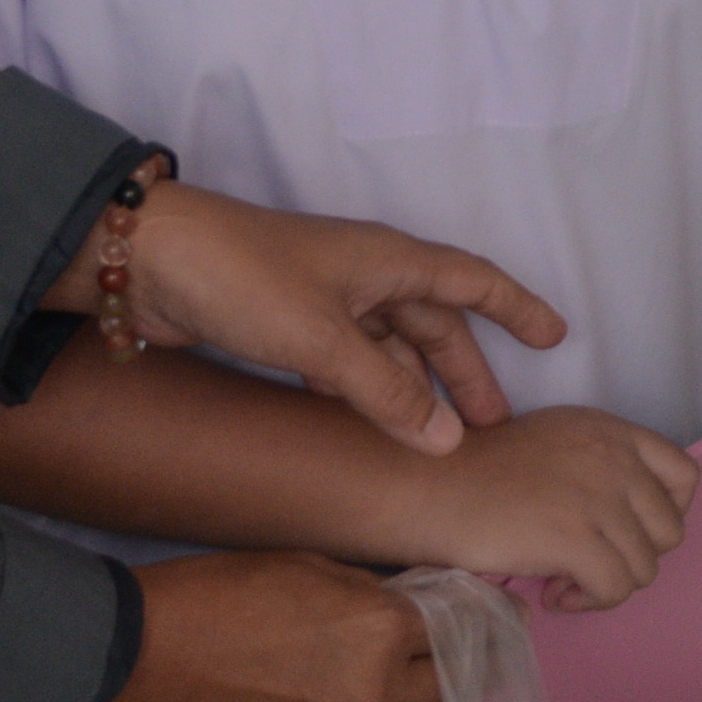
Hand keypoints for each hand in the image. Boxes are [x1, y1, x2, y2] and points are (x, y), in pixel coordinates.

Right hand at [82, 547, 444, 701]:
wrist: (142, 661)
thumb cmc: (223, 596)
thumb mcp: (311, 568)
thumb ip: (377, 595)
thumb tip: (424, 608)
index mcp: (381, 632)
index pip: (460, 635)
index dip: (474, 627)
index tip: (495, 628)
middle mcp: (374, 700)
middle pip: (442, 691)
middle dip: (439, 670)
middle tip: (424, 660)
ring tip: (333, 688)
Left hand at [98, 185, 563, 452]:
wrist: (146, 260)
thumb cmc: (242, 278)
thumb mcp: (323, 340)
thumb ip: (386, 393)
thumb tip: (447, 441)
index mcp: (387, 261)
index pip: (473, 281)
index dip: (516, 308)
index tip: (556, 336)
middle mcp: (364, 276)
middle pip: (433, 325)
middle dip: (464, 373)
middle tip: (490, 427)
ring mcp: (324, 301)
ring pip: (389, 349)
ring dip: (413, 391)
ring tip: (436, 440)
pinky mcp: (286, 325)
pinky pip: (347, 364)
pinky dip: (366, 394)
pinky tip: (371, 427)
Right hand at [412, 406, 697, 610]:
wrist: (428, 486)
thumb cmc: (478, 473)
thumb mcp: (555, 443)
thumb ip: (600, 467)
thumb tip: (631, 523)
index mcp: (611, 431)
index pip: (684, 474)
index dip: (665, 514)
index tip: (629, 533)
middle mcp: (614, 458)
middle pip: (670, 531)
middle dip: (633, 556)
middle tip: (588, 562)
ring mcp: (598, 497)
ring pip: (644, 568)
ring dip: (606, 584)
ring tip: (563, 578)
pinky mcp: (577, 537)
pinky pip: (616, 590)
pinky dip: (589, 603)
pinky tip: (553, 594)